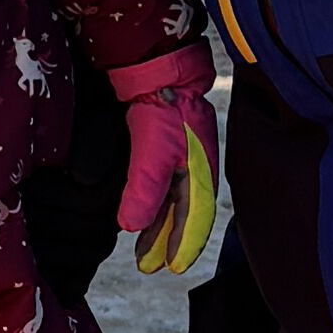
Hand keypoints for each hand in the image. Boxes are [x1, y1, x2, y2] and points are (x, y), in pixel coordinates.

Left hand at [106, 50, 221, 275]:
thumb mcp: (154, 148)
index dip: (185, 244)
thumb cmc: (164, 104)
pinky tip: (143, 214)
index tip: (170, 268)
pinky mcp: (165, 145)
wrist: (160, 64)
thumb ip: (145, 187)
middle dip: (169, 242)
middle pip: (184, 214)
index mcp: (201, 172)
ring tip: (144, 250)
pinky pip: (163, 186)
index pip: (196, 218)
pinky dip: (154, 205)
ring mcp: (182, 157)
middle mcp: (195, 168)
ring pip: (173, 202)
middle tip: (150, 266)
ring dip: (159, 226)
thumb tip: (132, 227)